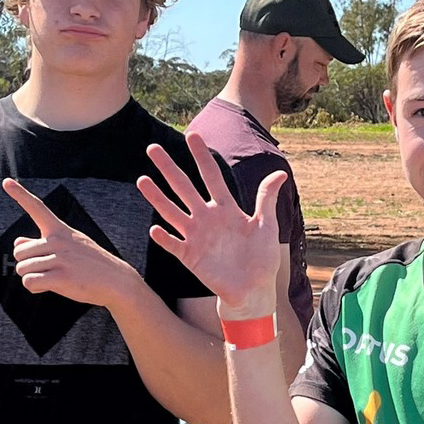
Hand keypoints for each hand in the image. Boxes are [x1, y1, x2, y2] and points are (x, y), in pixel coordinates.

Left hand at [3, 179, 135, 309]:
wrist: (117, 281)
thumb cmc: (91, 264)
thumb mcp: (71, 246)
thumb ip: (41, 243)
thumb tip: (17, 242)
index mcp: (60, 230)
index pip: (37, 208)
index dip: (20, 194)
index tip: (6, 182)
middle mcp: (59, 241)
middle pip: (19, 252)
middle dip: (27, 264)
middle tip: (47, 269)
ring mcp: (60, 259)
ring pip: (22, 268)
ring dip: (31, 277)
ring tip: (52, 278)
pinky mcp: (61, 278)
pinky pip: (29, 282)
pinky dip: (34, 287)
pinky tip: (48, 287)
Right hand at [139, 133, 286, 315]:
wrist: (253, 289)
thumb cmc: (261, 257)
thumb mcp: (267, 225)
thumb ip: (266, 199)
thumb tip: (281, 173)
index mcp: (225, 208)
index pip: (211, 176)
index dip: (202, 156)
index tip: (191, 135)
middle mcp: (206, 218)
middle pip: (184, 188)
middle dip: (169, 169)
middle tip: (152, 149)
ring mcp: (196, 237)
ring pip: (172, 212)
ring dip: (158, 198)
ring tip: (142, 180)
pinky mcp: (190, 257)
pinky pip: (174, 245)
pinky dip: (165, 238)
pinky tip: (155, 229)